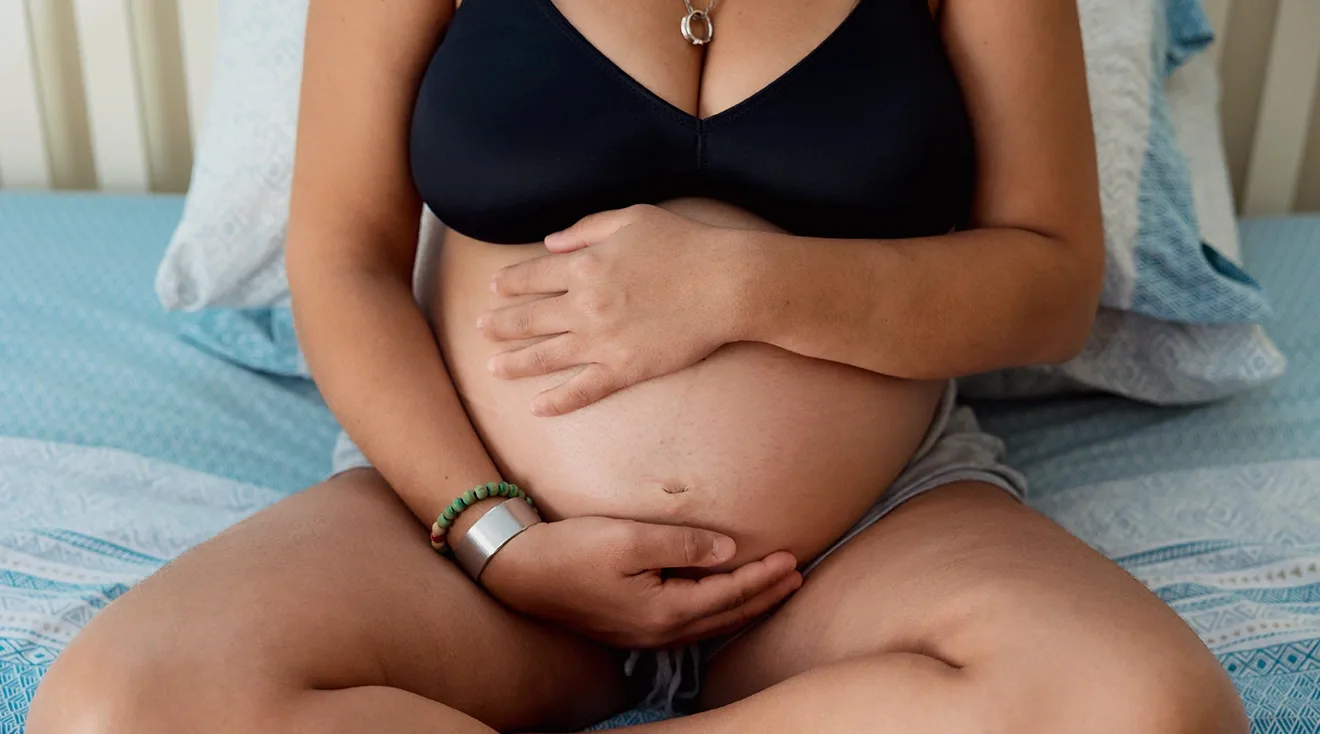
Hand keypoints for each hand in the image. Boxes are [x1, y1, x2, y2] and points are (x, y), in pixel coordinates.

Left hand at [477, 205, 747, 415]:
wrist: (727, 284)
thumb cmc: (685, 244)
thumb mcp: (632, 218)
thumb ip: (586, 228)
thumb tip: (551, 243)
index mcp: (585, 264)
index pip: (532, 276)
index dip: (510, 284)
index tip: (495, 289)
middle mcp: (585, 304)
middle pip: (530, 318)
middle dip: (500, 325)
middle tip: (480, 330)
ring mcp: (602, 341)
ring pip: (546, 357)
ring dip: (515, 363)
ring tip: (493, 369)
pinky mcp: (625, 369)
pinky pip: (583, 390)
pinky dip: (557, 402)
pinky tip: (536, 408)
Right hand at [481, 516, 800, 648]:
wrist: (518, 571)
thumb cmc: (571, 550)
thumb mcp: (629, 539)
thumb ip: (683, 544)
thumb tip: (728, 549)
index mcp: (663, 612)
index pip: (729, 594)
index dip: (763, 575)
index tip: (792, 556)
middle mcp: (658, 632)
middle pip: (727, 616)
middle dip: (765, 596)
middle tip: (798, 576)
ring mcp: (643, 636)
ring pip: (710, 624)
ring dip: (744, 606)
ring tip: (771, 589)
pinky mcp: (631, 628)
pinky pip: (690, 624)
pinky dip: (717, 611)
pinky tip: (721, 602)